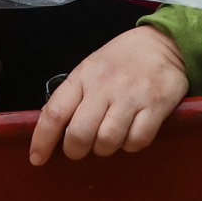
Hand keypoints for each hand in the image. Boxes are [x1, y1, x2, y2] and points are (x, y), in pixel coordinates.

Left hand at [28, 26, 188, 166]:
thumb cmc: (122, 59)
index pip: (54, 113)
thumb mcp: (90, 68)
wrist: (164, 42)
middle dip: (75, 150)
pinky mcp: (156, 106)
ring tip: (108, 137)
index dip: (42, 140)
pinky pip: (137, 141)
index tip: (37, 158)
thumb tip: (54, 129)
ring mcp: (131, 96)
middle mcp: (105, 86)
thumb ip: (74, 96)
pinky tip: (131, 132)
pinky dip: (131, 145)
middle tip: (80, 149)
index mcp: (83, 76)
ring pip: (108, 141)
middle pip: (79, 134)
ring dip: (105, 148)